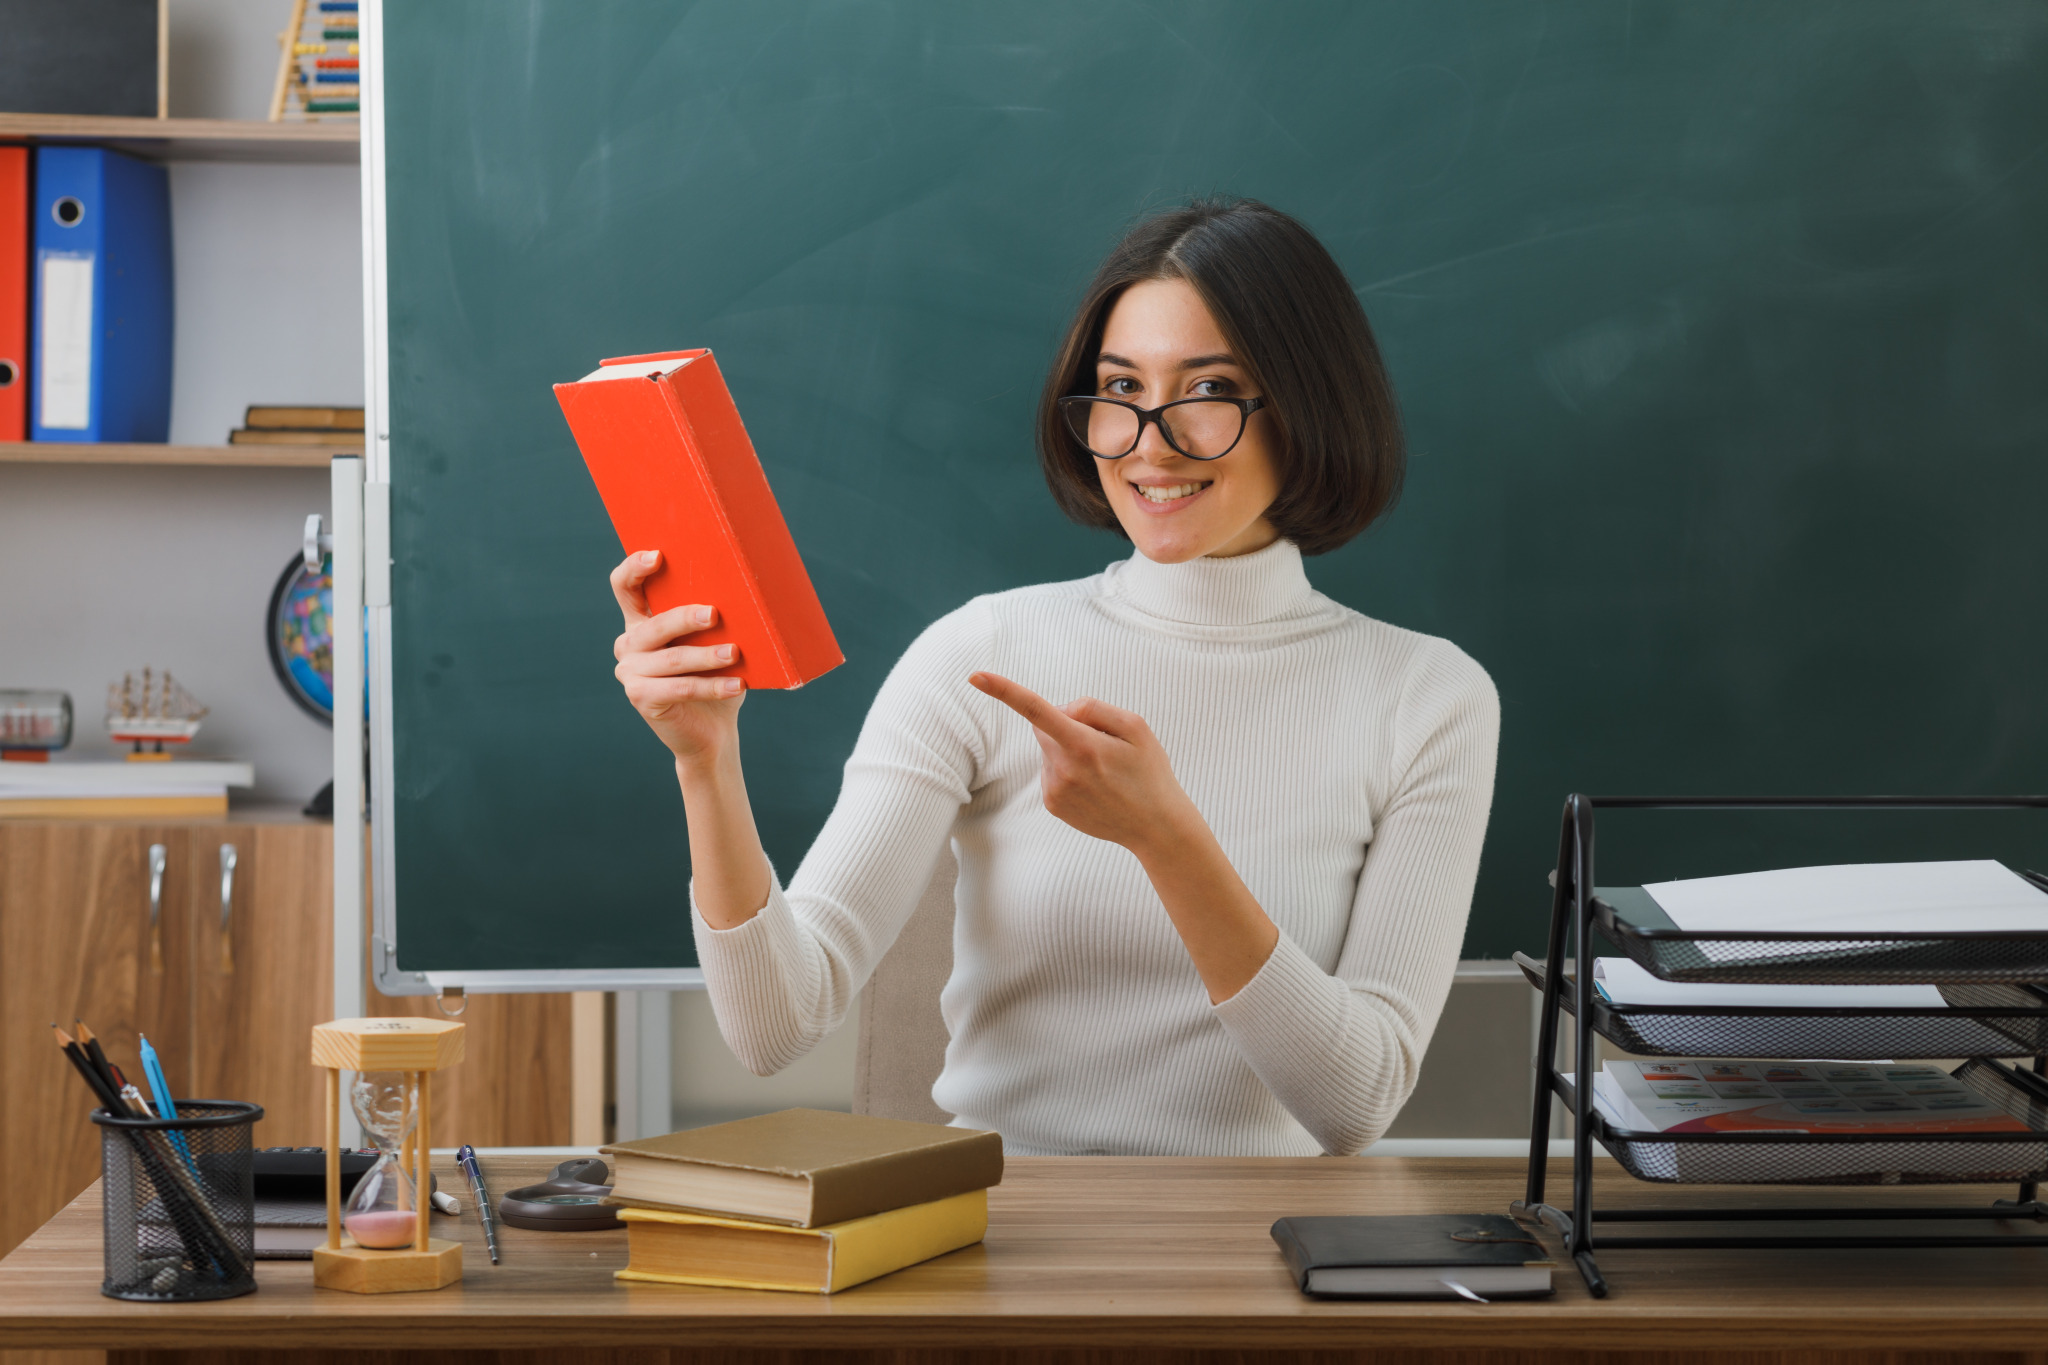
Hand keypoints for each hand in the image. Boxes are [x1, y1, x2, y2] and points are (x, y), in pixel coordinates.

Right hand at [611, 550, 744, 766]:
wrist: (712, 730)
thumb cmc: (716, 675)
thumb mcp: (713, 641)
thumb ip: (713, 618)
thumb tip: (746, 590)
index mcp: (641, 620)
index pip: (625, 586)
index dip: (634, 568)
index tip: (658, 555)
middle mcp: (629, 643)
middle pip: (654, 624)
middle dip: (684, 617)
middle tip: (714, 614)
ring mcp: (630, 672)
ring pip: (672, 659)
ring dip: (706, 656)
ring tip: (734, 653)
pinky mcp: (641, 698)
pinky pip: (680, 688)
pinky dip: (712, 686)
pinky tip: (737, 685)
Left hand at [968, 671, 1199, 857]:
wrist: (1155, 826)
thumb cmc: (1149, 771)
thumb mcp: (1135, 727)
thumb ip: (1093, 707)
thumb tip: (1058, 711)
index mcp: (1083, 745)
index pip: (1037, 710)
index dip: (1004, 690)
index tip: (975, 675)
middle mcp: (1063, 768)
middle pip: (1044, 727)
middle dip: (1065, 725)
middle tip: (1103, 744)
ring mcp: (1055, 790)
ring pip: (1049, 751)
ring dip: (1069, 751)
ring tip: (1104, 772)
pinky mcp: (1053, 804)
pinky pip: (1051, 772)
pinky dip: (1068, 771)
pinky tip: (1095, 787)